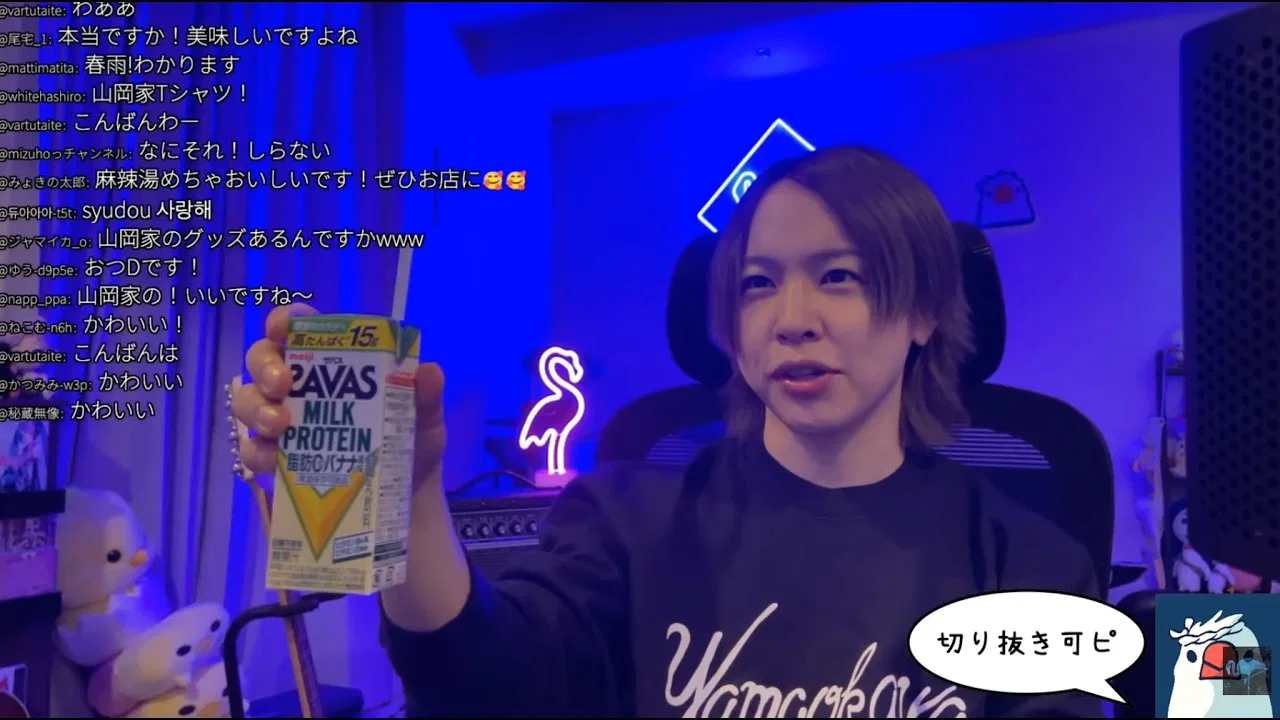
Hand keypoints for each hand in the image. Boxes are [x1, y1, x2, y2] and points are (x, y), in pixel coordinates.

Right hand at [229, 304, 446, 490]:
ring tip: (279, 425)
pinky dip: (256, 452)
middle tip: (282, 385)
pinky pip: (250, 449)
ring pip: (247, 400)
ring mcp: (282, 420)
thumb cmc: (411, 443)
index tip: (284, 329)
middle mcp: (301, 386)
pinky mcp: (275, 459)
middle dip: (265, 367)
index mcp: (335, 363)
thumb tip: (429, 372)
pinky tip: (272, 459)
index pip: (300, 327)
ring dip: (256, 408)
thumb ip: (427, 396)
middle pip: (261, 358)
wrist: (405, 497)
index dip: (286, 320)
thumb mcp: (425, 419)